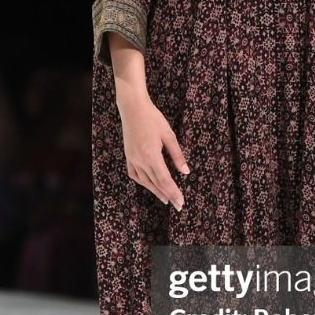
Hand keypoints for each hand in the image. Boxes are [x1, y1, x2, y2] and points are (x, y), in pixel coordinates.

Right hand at [116, 87, 189, 208]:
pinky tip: (150, 185)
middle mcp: (140, 160)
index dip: (174, 192)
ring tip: (166, 199)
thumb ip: (177, 155)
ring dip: (156, 191)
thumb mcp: (169, 135)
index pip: (165, 180)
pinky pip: (135, 174)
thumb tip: (185, 172)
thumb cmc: (153, 119)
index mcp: (152, 156)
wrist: (133, 108)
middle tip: (178, 206)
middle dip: (168, 195)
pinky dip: (143, 182)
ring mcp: (132, 159)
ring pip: (145, 181)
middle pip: (156, 184)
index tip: (181, 202)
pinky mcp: (128, 156)